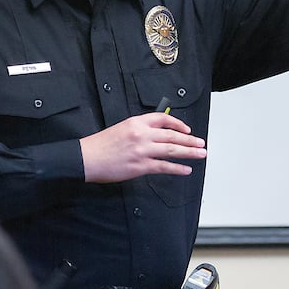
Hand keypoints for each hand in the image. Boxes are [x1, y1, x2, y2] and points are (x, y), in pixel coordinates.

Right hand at [80, 112, 206, 182]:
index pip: (163, 119)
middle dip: (190, 139)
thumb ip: (139, 130)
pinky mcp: (141, 166)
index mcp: (136, 122)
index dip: (178, 124)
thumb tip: (156, 135)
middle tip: (201, 143)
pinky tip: (186, 169)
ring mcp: (142, 150)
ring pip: (172, 150)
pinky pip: (164, 167)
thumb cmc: (101, 145)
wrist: (87, 158)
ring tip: (200, 154)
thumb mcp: (121, 128)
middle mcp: (142, 134)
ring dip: (189, 152)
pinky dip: (177, 168)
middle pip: (172, 135)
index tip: (187, 129)